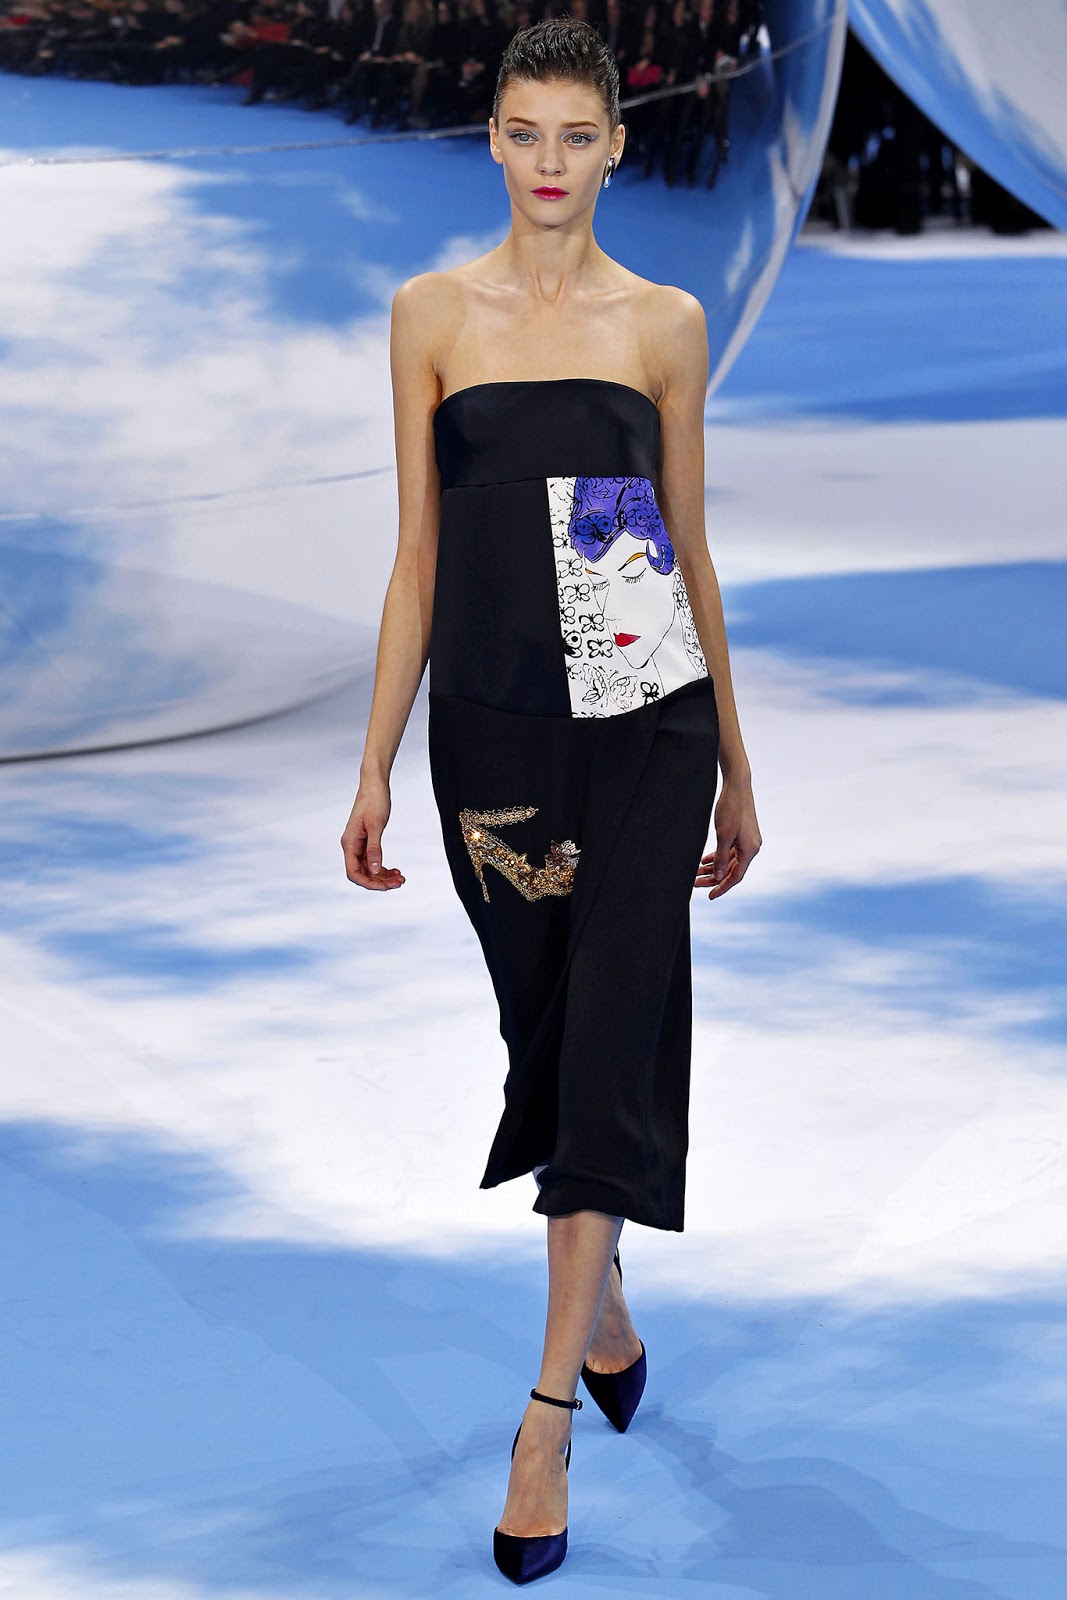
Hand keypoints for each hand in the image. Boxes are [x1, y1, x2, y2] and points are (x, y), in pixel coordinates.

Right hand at [341, 779, 405, 889]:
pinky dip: (383, 867)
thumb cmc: (374, 801)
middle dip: (380, 881)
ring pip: (368, 868)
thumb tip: (374, 870)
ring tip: (400, 878)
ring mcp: (358, 844)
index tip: (387, 887)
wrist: (375, 785)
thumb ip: (374, 849)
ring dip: (383, 876)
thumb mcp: (376, 826)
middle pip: (362, 873)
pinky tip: (395, 869)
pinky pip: (372, 860)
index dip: (369, 883)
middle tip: (399, 882)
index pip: (354, 873)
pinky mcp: (366, 841)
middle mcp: (351, 846)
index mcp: (349, 843)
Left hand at [694, 777, 760, 899]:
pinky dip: (718, 857)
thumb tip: (718, 877)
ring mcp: (747, 840)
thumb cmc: (731, 808)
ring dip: (713, 867)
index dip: (722, 887)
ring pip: (729, 861)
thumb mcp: (723, 835)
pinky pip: (729, 851)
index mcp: (750, 850)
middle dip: (713, 878)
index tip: (709, 896)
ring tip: (696, 872)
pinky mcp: (742, 834)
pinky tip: (705, 860)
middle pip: (731, 870)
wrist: (737, 785)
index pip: (736, 876)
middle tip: (695, 883)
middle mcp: (751, 847)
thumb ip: (720, 858)